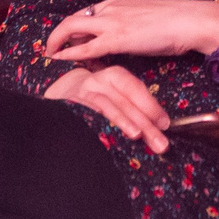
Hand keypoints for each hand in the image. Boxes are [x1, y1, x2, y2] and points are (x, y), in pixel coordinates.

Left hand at [41, 0, 218, 65]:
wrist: (189, 21)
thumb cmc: (175, 22)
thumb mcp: (144, 17)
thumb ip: (129, 23)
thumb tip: (125, 35)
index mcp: (117, 2)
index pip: (86, 13)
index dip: (73, 26)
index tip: (67, 37)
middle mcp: (110, 9)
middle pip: (72, 19)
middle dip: (57, 33)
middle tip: (50, 46)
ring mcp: (112, 23)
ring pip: (72, 28)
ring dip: (57, 41)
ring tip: (50, 53)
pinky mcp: (117, 39)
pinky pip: (86, 48)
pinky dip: (70, 53)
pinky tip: (60, 58)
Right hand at [45, 63, 171, 153]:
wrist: (54, 86)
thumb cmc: (91, 94)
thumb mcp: (113, 93)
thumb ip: (132, 105)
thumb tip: (158, 125)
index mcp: (114, 75)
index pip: (135, 89)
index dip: (151, 106)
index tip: (165, 124)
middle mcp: (100, 79)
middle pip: (126, 100)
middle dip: (145, 122)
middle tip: (160, 143)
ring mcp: (84, 89)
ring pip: (110, 105)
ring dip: (125, 121)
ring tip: (138, 136)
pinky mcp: (71, 100)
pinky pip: (90, 110)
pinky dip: (102, 120)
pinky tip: (110, 131)